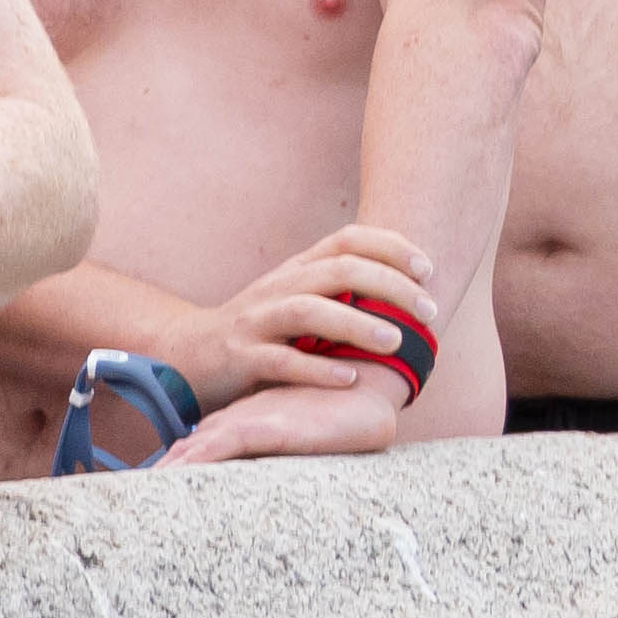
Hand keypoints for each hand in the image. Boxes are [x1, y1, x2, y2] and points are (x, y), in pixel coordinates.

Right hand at [175, 226, 440, 410]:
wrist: (188, 356)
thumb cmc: (260, 330)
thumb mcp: (297, 299)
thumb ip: (340, 289)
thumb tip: (410, 288)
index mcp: (298, 268)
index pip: (348, 239)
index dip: (391, 246)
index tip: (428, 270)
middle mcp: (279, 286)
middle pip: (338, 270)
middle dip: (390, 286)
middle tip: (428, 312)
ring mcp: (258, 321)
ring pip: (310, 311)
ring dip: (358, 324)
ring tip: (397, 342)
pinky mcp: (241, 358)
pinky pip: (281, 361)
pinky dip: (317, 370)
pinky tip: (350, 379)